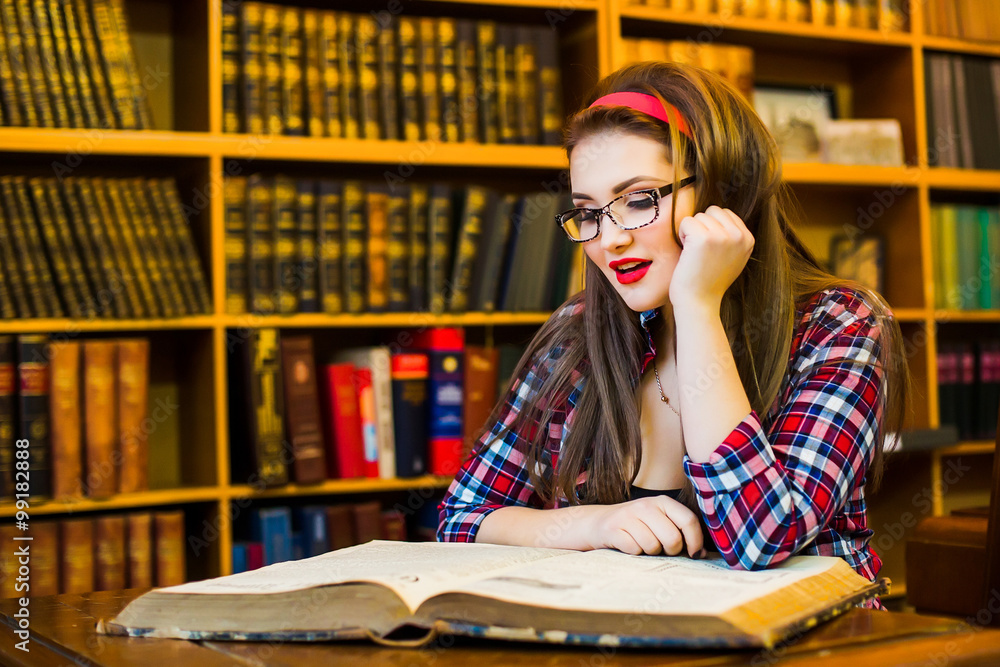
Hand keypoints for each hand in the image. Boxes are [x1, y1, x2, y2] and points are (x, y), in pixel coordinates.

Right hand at [589, 496, 704, 557]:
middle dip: (670, 551)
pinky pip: (634, 550)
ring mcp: (628, 516)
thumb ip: (679, 531)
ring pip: (653, 546)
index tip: (695, 554)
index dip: (695, 541)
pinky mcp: (613, 529)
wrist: (598, 523)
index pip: (688, 520)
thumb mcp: (659, 520)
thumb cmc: (636, 526)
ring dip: (649, 552)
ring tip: (642, 544)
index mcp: (662, 501)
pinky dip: (634, 553)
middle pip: (672, 538)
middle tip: (662, 549)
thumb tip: (700, 553)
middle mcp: (646, 505)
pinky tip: (628, 544)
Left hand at [669, 206, 753, 311]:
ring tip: (695, 254)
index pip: (725, 213)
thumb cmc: (709, 281)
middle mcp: (739, 236)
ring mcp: (722, 236)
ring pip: (699, 216)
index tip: (711, 251)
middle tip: (701, 252)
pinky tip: (687, 253)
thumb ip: (733, 237)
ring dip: (691, 232)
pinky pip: (686, 221)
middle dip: (702, 227)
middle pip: (712, 211)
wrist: (699, 302)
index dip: (712, 228)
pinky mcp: (703, 238)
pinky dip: (681, 234)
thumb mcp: (733, 257)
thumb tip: (722, 214)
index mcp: (748, 239)